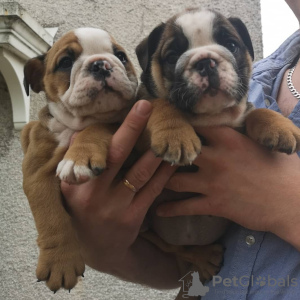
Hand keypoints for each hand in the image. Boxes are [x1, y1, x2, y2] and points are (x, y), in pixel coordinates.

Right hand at [61, 100, 175, 272]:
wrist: (96, 249)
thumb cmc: (82, 210)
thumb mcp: (69, 189)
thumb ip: (74, 161)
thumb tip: (79, 134)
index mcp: (78, 183)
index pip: (99, 151)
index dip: (120, 129)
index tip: (137, 107)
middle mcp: (96, 194)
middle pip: (119, 156)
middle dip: (134, 129)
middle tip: (151, 107)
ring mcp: (116, 207)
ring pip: (141, 173)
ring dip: (156, 152)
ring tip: (169, 133)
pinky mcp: (133, 218)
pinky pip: (152, 191)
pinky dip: (163, 174)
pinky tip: (173, 161)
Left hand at [157, 126, 299, 248]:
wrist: (292, 201)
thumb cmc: (283, 169)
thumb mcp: (264, 142)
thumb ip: (244, 131)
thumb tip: (238, 118)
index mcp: (227, 139)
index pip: (195, 126)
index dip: (180, 126)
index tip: (169, 127)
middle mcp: (214, 158)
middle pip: (178, 153)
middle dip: (164, 155)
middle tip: (150, 156)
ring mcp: (211, 182)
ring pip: (174, 180)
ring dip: (160, 181)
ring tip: (148, 182)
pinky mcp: (214, 204)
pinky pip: (185, 207)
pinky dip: (169, 210)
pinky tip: (158, 211)